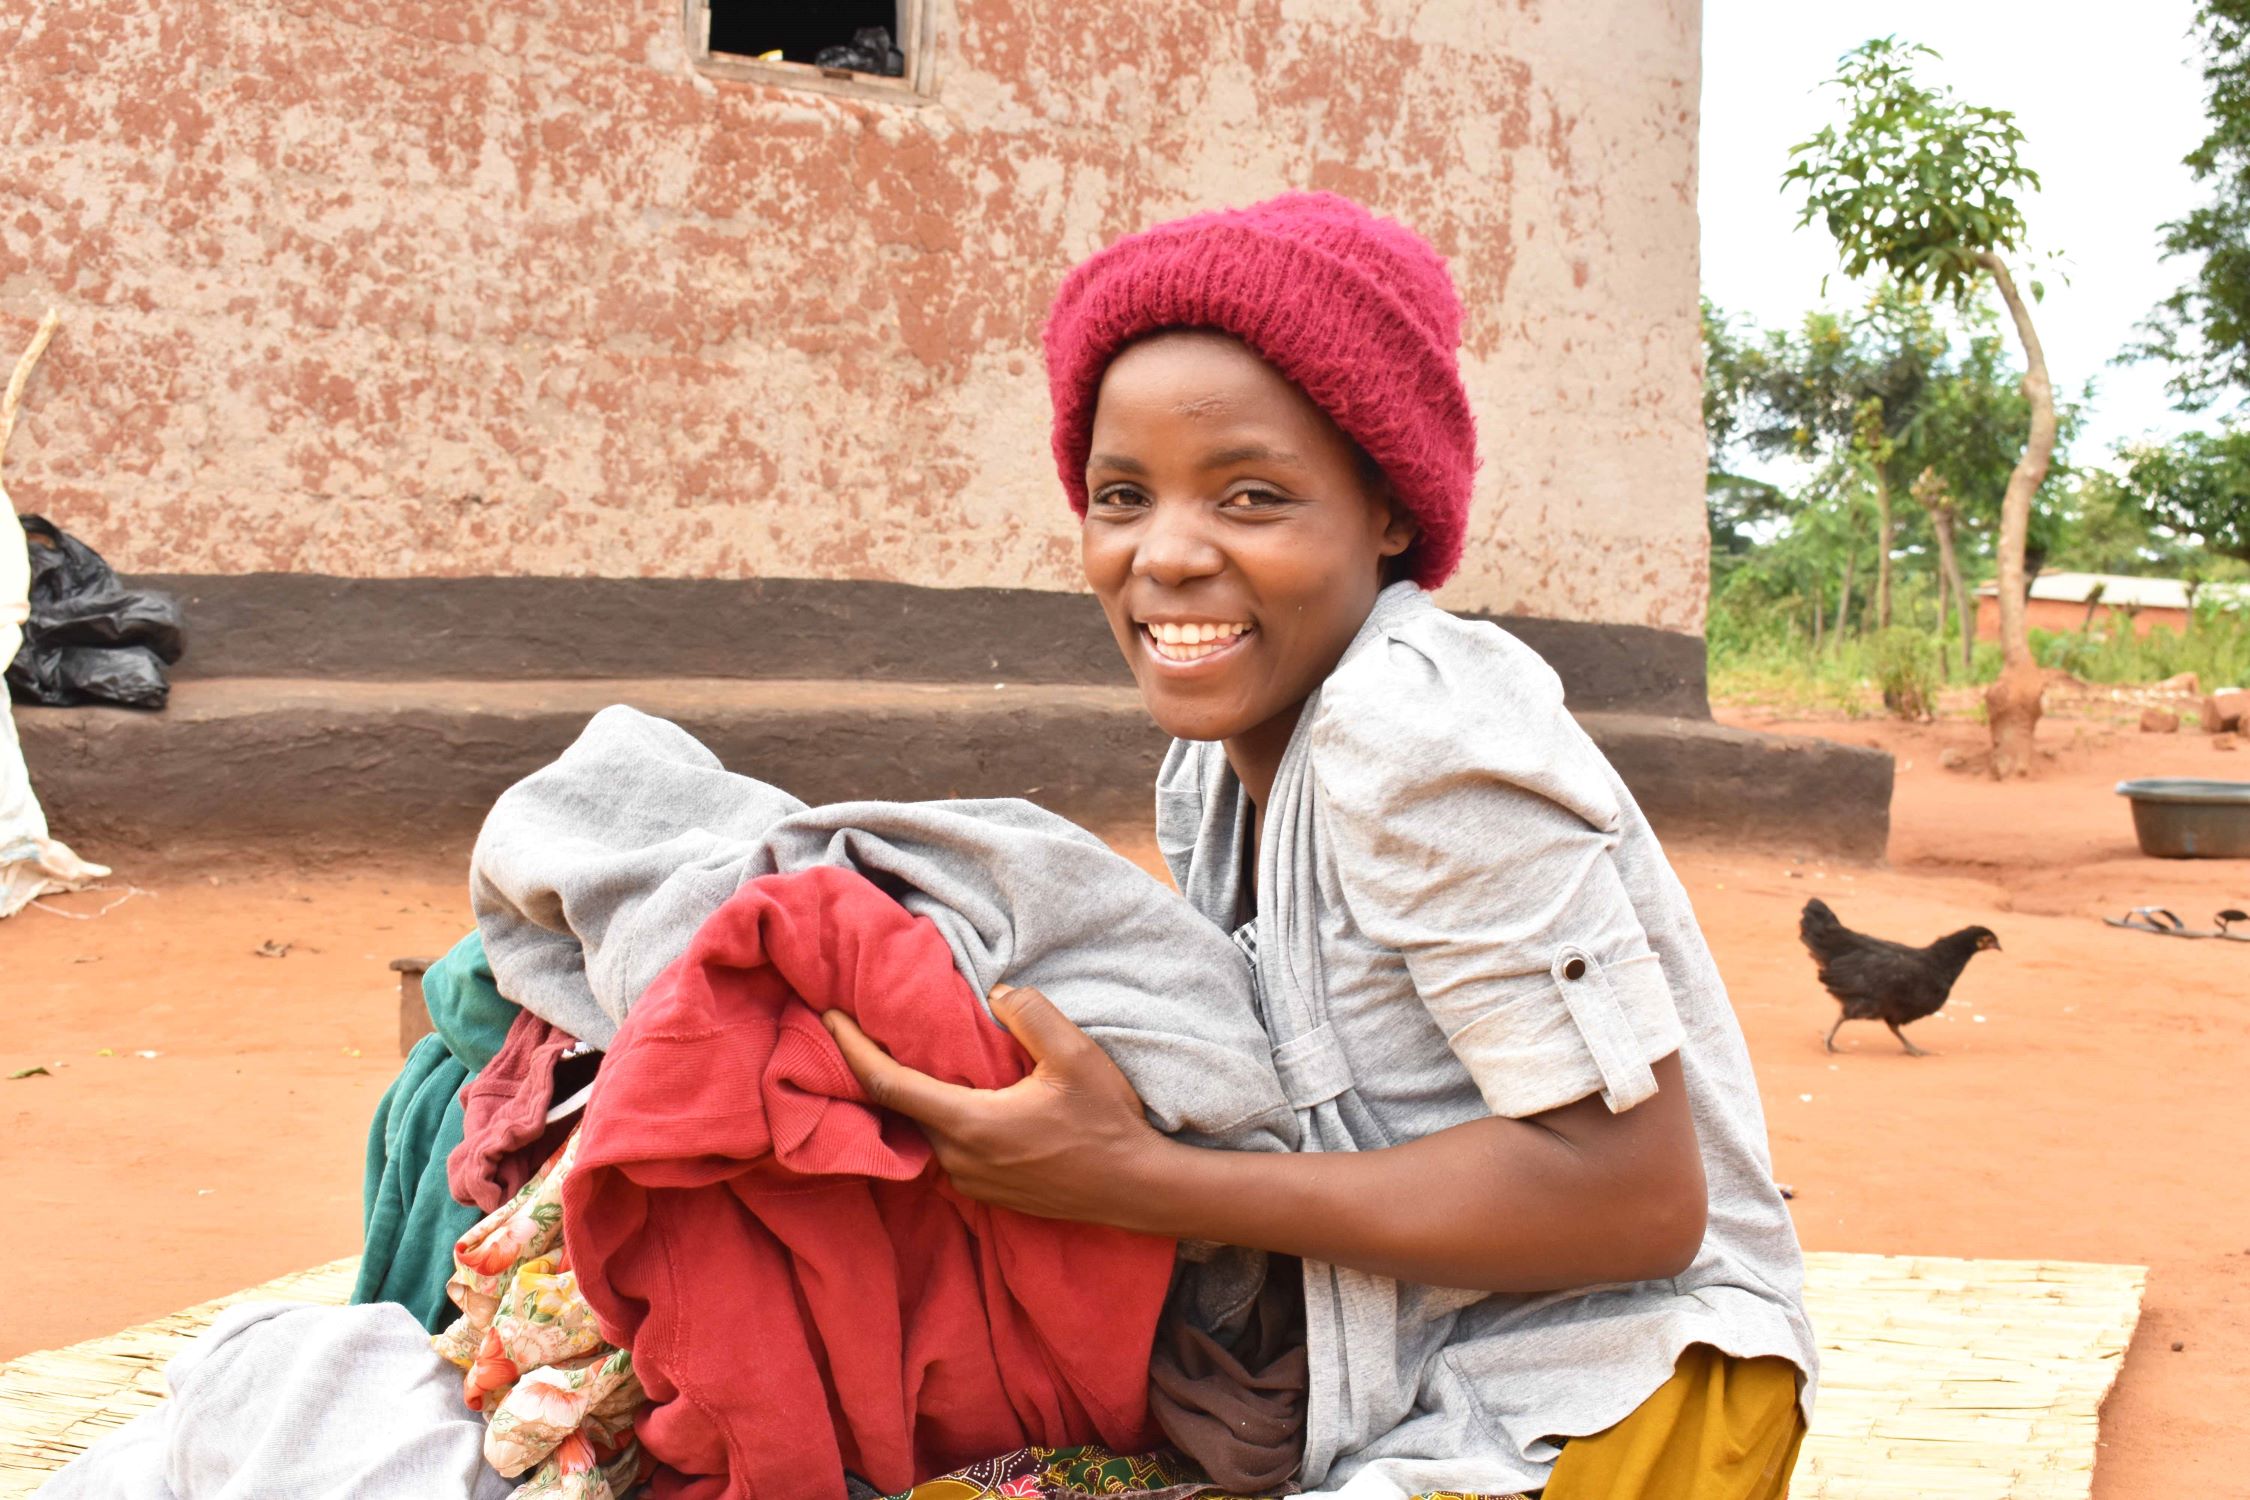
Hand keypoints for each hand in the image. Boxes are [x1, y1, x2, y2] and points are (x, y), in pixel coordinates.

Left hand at [821, 985, 1168, 1226]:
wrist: (1135, 1188)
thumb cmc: (1107, 1123)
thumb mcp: (1076, 1056)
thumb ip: (1031, 1015)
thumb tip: (996, 994)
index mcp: (970, 1124)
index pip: (889, 1085)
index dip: (852, 1049)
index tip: (828, 1018)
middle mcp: (958, 1160)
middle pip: (898, 1110)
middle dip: (874, 1069)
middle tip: (857, 1027)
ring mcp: (971, 1181)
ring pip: (921, 1131)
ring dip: (907, 1096)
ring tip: (899, 1056)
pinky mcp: (986, 1192)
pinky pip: (944, 1149)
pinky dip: (933, 1118)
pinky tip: (947, 1095)